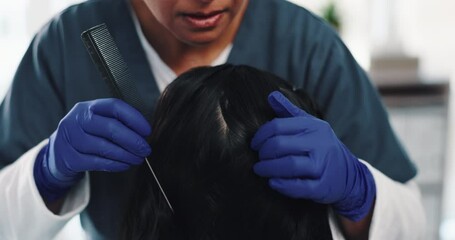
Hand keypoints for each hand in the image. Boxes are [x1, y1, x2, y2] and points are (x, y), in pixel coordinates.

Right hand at [34, 98, 150, 201]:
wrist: (59, 152)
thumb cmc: (88, 134)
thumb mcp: (98, 122)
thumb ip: (118, 123)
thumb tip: (144, 134)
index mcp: (88, 107)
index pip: (114, 106)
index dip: (134, 118)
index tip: (147, 131)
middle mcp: (77, 120)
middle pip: (110, 128)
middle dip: (132, 140)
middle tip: (146, 149)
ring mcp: (70, 139)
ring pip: (104, 147)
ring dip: (126, 155)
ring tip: (138, 159)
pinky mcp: (69, 158)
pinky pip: (96, 162)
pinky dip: (114, 165)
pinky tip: (125, 165)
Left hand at [251, 91, 375, 220]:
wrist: (350, 173)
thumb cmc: (321, 146)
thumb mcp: (310, 125)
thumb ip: (289, 111)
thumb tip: (272, 95)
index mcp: (313, 126)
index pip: (278, 126)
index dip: (261, 135)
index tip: (254, 144)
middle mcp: (319, 143)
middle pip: (281, 145)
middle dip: (264, 153)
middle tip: (258, 158)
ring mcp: (322, 165)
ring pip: (290, 165)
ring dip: (269, 168)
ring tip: (260, 170)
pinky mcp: (323, 186)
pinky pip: (300, 186)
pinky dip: (283, 185)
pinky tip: (273, 183)